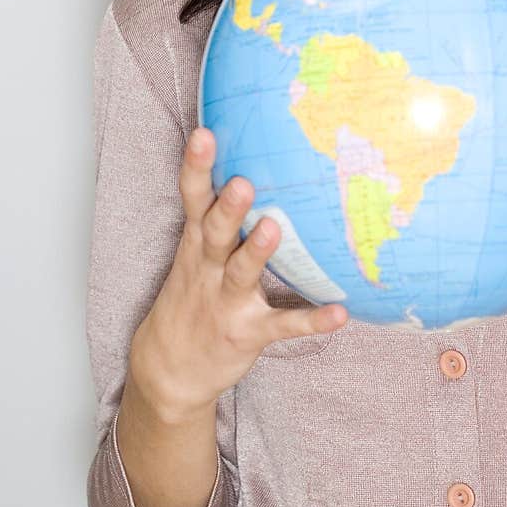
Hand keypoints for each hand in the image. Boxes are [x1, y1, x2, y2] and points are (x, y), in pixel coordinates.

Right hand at [130, 128, 347, 422]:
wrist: (167, 371)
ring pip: (241, 274)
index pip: (194, 199)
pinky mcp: (248, 332)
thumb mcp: (193, 254)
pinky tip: (339, 314)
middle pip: (215, 232)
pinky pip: (283, 325)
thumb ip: (219, 215)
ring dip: (257, 253)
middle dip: (226, 208)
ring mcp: (227, 302)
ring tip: (273, 228)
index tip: (205, 135)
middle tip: (243, 183)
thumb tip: (253, 161)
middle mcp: (208, 269)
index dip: (197, 167)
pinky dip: (311, 321)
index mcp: (196, 244)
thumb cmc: (190, 299)